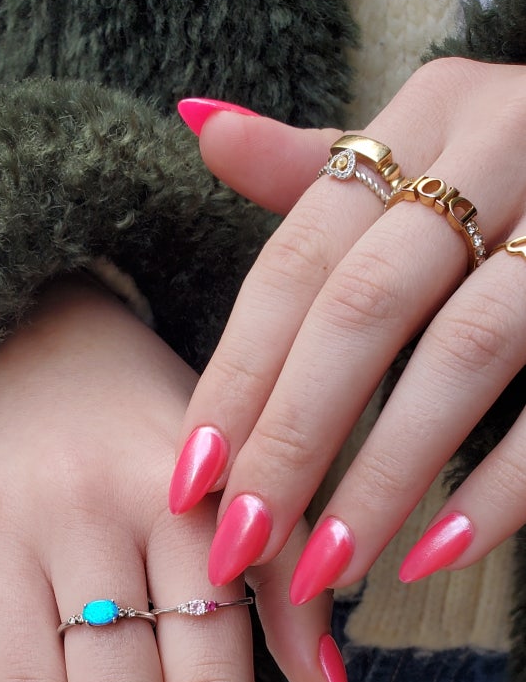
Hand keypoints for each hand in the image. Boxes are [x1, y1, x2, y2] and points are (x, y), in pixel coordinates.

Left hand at [173, 60, 525, 616]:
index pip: (300, 258)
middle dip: (292, 438)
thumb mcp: (428, 145)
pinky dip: (499, 488)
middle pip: (365, 309)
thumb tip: (200, 128)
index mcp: (434, 113)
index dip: (238, 374)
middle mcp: (505, 143)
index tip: (189, 480)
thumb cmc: (522, 174)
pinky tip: (436, 554)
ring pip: (464, 353)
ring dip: (384, 476)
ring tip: (326, 568)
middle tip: (241, 544)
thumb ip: (319, 167)